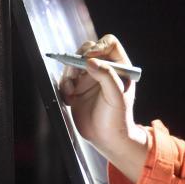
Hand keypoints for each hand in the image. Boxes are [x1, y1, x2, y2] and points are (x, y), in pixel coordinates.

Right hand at [59, 34, 147, 181]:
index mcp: (120, 67)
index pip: (109, 44)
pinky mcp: (77, 88)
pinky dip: (64, 87)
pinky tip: (70, 100)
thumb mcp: (116, 97)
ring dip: (68, 76)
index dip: (98, 46)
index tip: (89, 58)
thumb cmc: (118, 119)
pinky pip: (65, 79)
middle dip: (77, 61)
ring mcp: (90, 78)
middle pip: (87, 49)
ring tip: (72, 93)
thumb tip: (90, 60)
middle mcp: (104, 69)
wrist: (107, 139)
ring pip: (73, 64)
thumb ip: (106, 76)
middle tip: (75, 74)